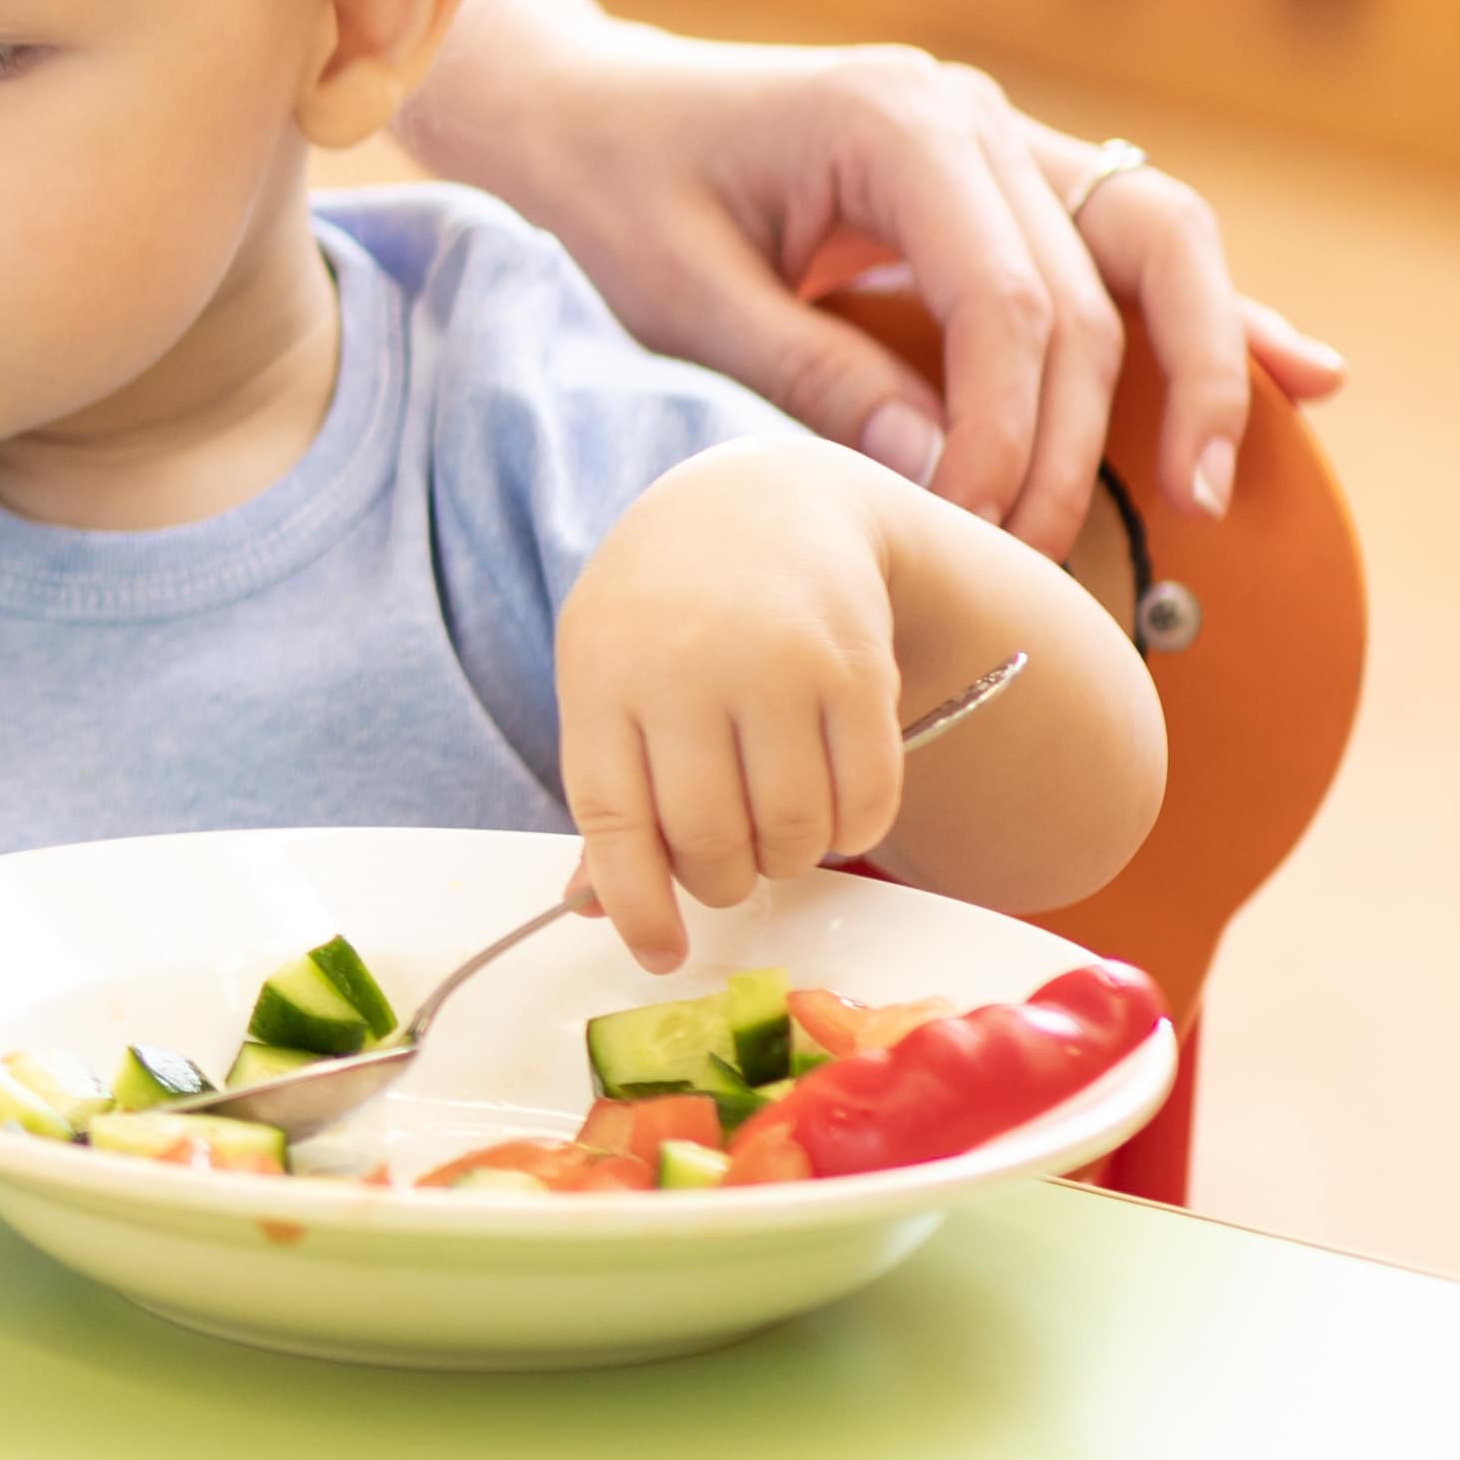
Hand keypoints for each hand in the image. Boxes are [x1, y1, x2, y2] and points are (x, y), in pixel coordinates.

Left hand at [406, 0, 1343, 555]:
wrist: (582, 111)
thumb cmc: (610, 196)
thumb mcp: (682, 298)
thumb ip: (814, 378)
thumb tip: (949, 478)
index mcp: (891, 123)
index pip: (1008, 300)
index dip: (1009, 433)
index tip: (977, 531)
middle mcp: (970, 115)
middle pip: (1092, 286)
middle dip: (1081, 435)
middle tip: (1040, 554)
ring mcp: (1002, 136)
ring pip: (1155, 242)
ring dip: (1198, 366)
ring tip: (1213, 486)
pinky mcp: (1008, 176)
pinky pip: (1132, 242)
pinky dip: (1205, 314)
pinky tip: (1300, 376)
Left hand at [554, 450, 907, 971]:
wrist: (758, 506)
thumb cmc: (663, 612)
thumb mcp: (604, 677)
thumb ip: (609, 790)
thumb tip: (591, 909)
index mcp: (603, 679)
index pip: (614, 823)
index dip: (637, 904)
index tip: (659, 953)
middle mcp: (688, 671)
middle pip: (710, 838)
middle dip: (721, 882)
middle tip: (728, 868)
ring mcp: (777, 667)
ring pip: (793, 829)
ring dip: (789, 861)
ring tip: (778, 835)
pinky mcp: (858, 669)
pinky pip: (867, 796)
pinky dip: (856, 831)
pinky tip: (835, 814)